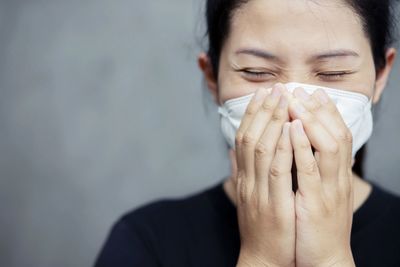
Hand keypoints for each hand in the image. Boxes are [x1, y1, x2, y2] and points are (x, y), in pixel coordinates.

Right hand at [234, 83, 295, 266]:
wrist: (262, 258)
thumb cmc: (259, 227)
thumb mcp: (246, 197)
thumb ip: (240, 172)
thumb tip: (233, 151)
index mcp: (242, 178)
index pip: (243, 139)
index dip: (252, 114)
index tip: (262, 94)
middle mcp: (247, 181)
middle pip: (250, 138)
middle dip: (263, 111)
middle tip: (274, 88)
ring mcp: (258, 192)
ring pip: (262, 149)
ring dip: (272, 122)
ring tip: (284, 99)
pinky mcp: (274, 205)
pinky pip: (278, 171)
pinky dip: (284, 147)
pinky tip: (292, 129)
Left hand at [287, 87, 355, 266]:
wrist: (323, 260)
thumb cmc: (315, 226)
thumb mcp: (315, 196)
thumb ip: (308, 173)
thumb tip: (296, 154)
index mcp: (335, 176)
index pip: (336, 136)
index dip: (325, 113)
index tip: (311, 93)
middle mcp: (337, 178)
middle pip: (336, 134)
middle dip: (318, 110)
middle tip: (302, 89)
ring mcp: (328, 189)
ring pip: (327, 145)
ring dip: (311, 120)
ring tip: (296, 99)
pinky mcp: (316, 202)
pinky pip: (311, 169)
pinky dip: (304, 146)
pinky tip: (294, 128)